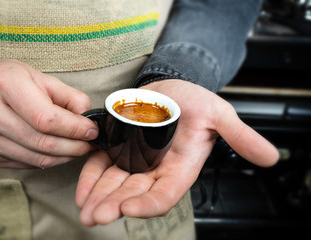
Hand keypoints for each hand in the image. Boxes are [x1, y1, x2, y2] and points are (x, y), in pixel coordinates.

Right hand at [0, 57, 97, 167]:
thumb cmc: (5, 81)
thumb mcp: (36, 76)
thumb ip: (67, 96)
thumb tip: (88, 117)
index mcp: (4, 84)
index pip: (46, 118)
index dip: (74, 128)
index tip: (92, 130)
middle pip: (43, 142)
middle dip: (74, 146)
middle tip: (90, 143)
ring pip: (37, 159)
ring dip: (65, 157)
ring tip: (79, 148)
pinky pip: (28, 164)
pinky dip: (49, 161)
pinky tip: (59, 151)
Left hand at [75, 79, 278, 225]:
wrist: (171, 88)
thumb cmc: (195, 101)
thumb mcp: (219, 114)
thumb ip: (240, 136)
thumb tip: (271, 156)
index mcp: (180, 167)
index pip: (165, 194)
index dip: (149, 204)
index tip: (130, 207)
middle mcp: (156, 170)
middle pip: (135, 194)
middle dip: (115, 206)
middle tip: (96, 216)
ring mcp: (135, 161)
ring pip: (115, 185)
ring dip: (100, 198)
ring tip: (85, 210)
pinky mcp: (118, 149)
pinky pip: (102, 167)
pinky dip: (91, 179)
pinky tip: (82, 191)